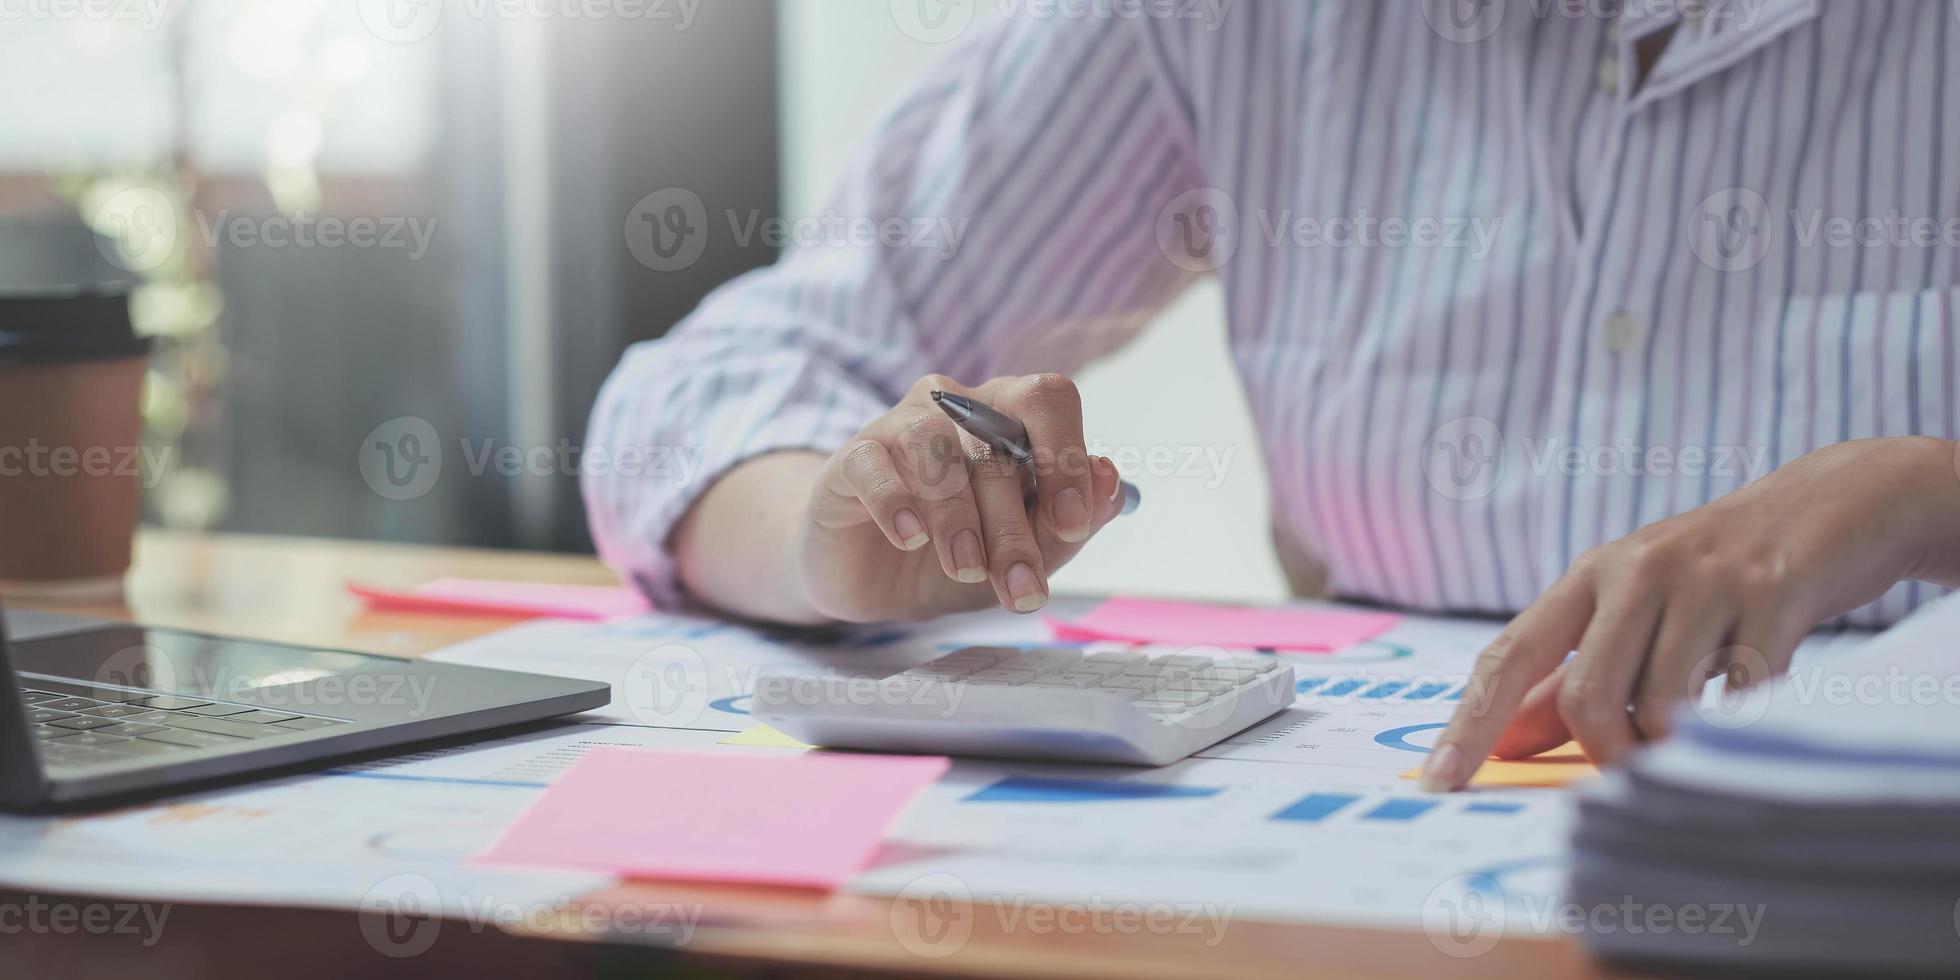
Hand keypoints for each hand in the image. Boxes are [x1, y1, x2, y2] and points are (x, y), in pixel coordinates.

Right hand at [797, 373, 1126, 622]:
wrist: (873, 578)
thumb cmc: (957, 555)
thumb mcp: (1022, 555)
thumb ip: (1069, 525)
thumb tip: (1110, 483)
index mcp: (1011, 416)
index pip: (1049, 399)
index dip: (1064, 456)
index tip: (1070, 524)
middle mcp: (959, 407)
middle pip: (996, 444)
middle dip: (1014, 527)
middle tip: (1020, 589)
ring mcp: (901, 425)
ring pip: (936, 449)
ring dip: (958, 517)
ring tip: (966, 569)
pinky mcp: (853, 456)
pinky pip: (874, 462)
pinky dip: (895, 500)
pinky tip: (909, 537)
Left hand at [1422, 437, 1959, 790]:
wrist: (1836, 503)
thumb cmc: (1718, 576)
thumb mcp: (1634, 612)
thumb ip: (1569, 676)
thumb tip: (1506, 742)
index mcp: (1588, 577)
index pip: (1508, 657)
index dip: (1470, 724)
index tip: (1438, 782)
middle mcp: (1636, 570)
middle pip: (1585, 695)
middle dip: (1605, 754)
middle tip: (1632, 770)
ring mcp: (1706, 579)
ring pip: (1660, 704)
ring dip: (1673, 745)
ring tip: (1698, 730)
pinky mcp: (1775, 592)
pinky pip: (1741, 693)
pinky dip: (1737, 724)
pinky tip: (1750, 708)